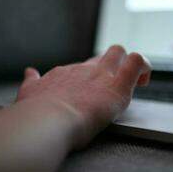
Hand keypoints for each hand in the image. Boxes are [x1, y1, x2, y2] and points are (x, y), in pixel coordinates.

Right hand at [16, 45, 151, 146]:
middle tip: (113, 85)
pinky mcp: (117, 84)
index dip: (91, 77)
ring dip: (126, 63)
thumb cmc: (36, 113)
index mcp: (64, 74)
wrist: (46, 119)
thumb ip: (32, 82)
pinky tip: (143, 80)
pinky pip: (136, 62)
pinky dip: (143, 67)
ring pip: (118, 52)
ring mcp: (101, 74)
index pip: (82, 68)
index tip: (93, 90)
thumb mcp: (29, 93)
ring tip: (133, 82)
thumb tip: (29, 72)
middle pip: (101, 56)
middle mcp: (83, 69)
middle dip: (110, 66)